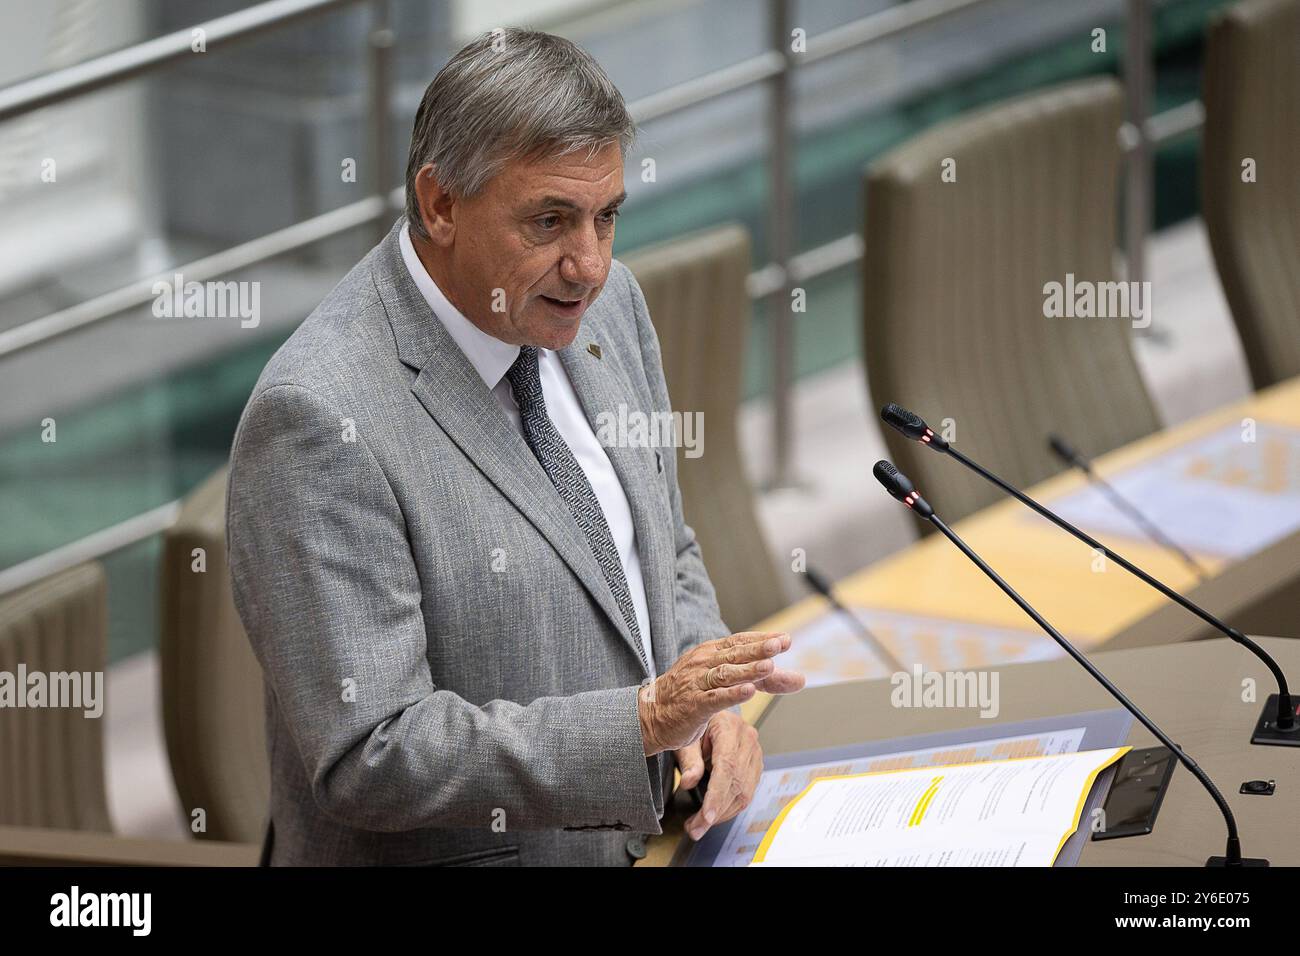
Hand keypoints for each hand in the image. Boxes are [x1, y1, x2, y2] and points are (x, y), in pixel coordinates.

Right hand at [638, 631, 802, 755]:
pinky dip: (731, 694)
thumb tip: (799, 679)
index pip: (739, 641)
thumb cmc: (691, 696)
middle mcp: (703, 663)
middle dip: (759, 649)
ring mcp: (697, 683)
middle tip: (780, 643)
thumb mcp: (725, 682)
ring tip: (768, 666)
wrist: (652, 715)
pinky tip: (748, 692)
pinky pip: (714, 698)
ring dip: (747, 670)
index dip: (762, 639)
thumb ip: (761, 679)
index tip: (785, 638)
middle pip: (735, 653)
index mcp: (710, 653)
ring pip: (726, 674)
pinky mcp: (693, 705)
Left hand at [675, 710, 762, 840]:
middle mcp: (748, 740)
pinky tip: (713, 815)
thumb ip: (689, 760)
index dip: (717, 794)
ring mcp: (755, 753)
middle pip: (736, 784)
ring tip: (699, 825)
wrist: (710, 717)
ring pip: (744, 793)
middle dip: (715, 811)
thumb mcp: (686, 738)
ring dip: (721, 814)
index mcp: (730, 728)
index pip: (727, 766)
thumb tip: (688, 782)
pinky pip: (746, 793)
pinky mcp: (755, 766)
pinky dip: (729, 808)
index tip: (707, 815)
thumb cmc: (696, 725)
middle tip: (695, 828)